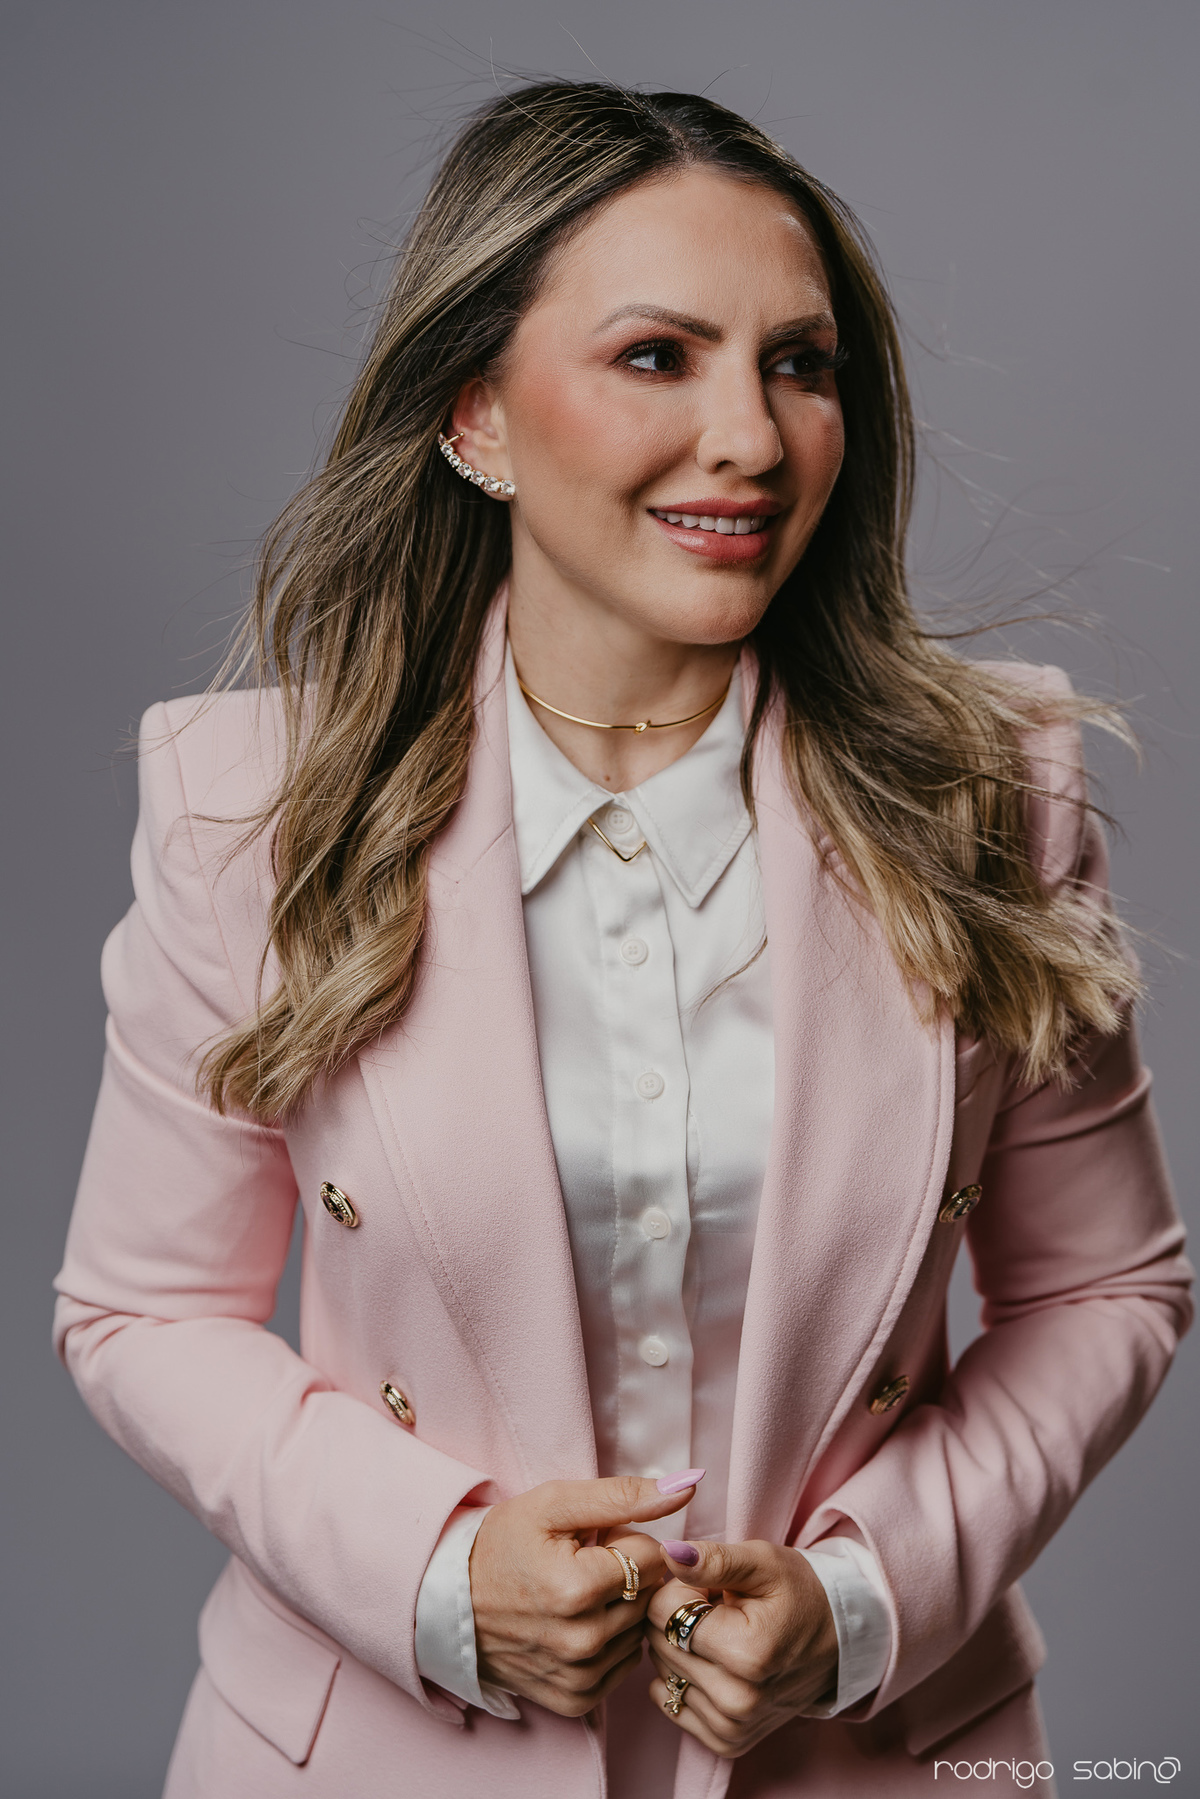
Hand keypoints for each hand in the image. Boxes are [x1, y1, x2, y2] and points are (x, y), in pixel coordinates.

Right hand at [469, 1472, 701, 1715]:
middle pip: (649, 1596)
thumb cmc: (503, 1543)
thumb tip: (688, 1485)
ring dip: (621, 1609)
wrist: (449, 1601)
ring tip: (579, 1594)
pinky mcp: (574, 1701)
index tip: (592, 1540)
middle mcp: (582, 1642)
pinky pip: (623, 1666)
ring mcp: (579, 1677)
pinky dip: (611, 1644)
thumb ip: (624, 1494)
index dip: (626, 1540)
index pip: (652, 1558)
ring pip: (640, 1630)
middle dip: (627, 1573)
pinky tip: (579, 1625)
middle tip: (584, 1564)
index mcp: (578, 1588)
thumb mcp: (555, 1503)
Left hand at [646, 1538, 838, 1757]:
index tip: (710, 1588)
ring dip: (681, 1648)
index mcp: (747, 1653)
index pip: (664, 1611)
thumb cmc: (799, 1592)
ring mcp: (734, 1726)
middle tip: (718, 1610)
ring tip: (721, 1635)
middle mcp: (739, 1700)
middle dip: (679, 1617)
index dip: (681, 1588)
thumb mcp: (763, 1562)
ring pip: (662, 1674)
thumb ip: (714, 1559)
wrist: (839, 1639)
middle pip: (660, 1644)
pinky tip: (711, 1664)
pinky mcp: (730, 1741)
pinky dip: (682, 1681)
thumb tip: (668, 1554)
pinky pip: (673, 1705)